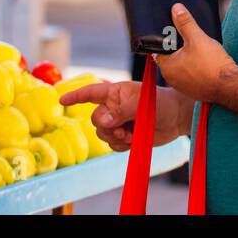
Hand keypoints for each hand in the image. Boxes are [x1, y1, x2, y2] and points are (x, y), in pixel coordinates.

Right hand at [59, 81, 191, 150]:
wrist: (176, 119)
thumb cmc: (161, 103)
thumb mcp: (141, 104)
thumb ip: (120, 111)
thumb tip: (102, 122)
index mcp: (115, 92)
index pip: (90, 93)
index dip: (75, 96)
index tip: (61, 100)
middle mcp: (113, 107)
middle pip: (95, 119)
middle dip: (107, 126)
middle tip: (123, 127)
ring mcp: (118, 122)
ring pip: (102, 134)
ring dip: (115, 137)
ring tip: (131, 133)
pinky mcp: (124, 136)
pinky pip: (112, 145)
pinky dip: (121, 145)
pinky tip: (133, 139)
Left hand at [156, 3, 237, 103]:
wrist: (231, 86)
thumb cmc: (212, 65)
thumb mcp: (197, 38)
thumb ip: (185, 23)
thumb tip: (176, 9)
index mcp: (167, 67)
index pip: (159, 48)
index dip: (166, 37)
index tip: (174, 30)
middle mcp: (172, 78)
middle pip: (170, 56)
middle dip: (178, 46)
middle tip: (188, 35)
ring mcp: (183, 86)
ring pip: (181, 65)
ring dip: (187, 56)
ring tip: (198, 46)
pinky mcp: (195, 89)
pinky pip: (191, 74)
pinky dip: (195, 66)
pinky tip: (205, 59)